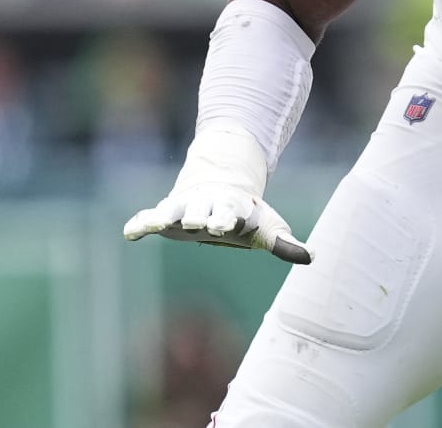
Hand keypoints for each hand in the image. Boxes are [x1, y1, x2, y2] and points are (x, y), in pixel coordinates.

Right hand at [123, 187, 312, 264]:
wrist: (221, 185)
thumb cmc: (246, 214)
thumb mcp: (266, 227)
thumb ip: (284, 243)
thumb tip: (311, 256)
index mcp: (230, 208)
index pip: (228, 213)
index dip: (226, 218)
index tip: (224, 224)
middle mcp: (204, 205)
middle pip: (200, 209)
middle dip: (198, 215)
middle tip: (196, 221)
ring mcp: (182, 207)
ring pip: (172, 209)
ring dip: (165, 216)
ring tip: (157, 223)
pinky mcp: (164, 214)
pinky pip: (149, 217)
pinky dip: (140, 223)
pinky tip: (130, 233)